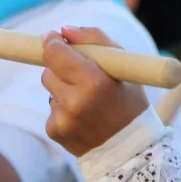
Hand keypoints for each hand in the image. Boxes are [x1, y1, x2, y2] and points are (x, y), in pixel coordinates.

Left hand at [40, 27, 149, 156]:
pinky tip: (83, 117)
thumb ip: (95, 39)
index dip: (52, 43)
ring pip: (50, 90)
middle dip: (62, 69)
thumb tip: (63, 30)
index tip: (55, 39)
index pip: (54, 53)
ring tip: (88, 101)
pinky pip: (51, 110)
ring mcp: (63, 119)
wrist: (131, 151)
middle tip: (83, 76)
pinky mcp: (55, 132)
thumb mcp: (124, 66)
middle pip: (48, 70)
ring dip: (63, 89)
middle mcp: (74, 101)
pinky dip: (64, 109)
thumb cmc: (130, 103)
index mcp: (94, 81)